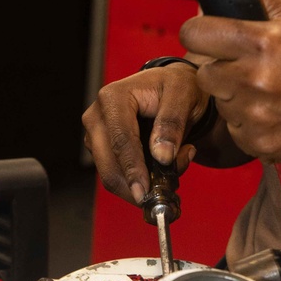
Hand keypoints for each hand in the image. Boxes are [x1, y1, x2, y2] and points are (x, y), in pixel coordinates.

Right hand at [82, 63, 206, 205]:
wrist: (171, 88)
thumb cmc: (177, 87)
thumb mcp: (184, 94)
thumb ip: (173, 122)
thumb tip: (162, 156)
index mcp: (113, 97)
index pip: (121, 140)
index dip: (133, 169)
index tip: (143, 193)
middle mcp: (97, 116)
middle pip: (109, 164)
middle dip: (137, 184)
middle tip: (172, 188)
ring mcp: (96, 135)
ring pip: (112, 175)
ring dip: (143, 183)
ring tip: (177, 168)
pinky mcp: (102, 150)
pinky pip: (118, 176)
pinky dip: (141, 181)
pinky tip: (164, 169)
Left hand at [179, 0, 280, 165]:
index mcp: (261, 41)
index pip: (195, 33)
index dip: (198, 34)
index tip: (209, 37)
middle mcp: (253, 78)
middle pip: (203, 71)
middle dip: (220, 69)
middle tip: (247, 68)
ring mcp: (255, 114)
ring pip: (219, 103)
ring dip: (235, 98)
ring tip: (268, 93)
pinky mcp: (258, 143)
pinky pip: (235, 131)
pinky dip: (249, 125)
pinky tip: (275, 115)